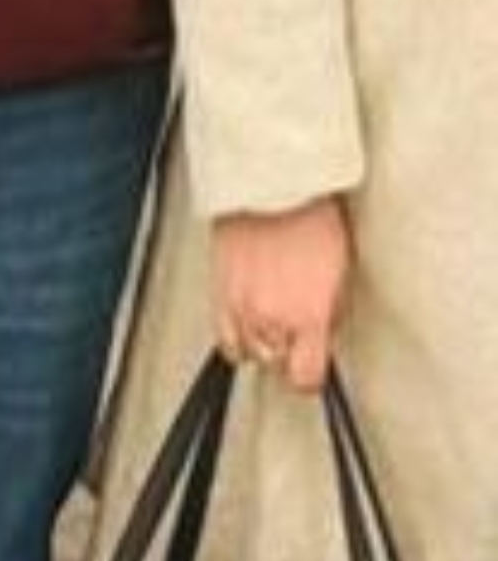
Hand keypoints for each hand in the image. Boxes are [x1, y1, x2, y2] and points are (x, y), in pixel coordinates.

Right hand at [212, 198, 350, 392]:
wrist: (270, 183)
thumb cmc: (309, 215)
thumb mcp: (340, 270)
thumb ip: (328, 312)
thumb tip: (321, 334)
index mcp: (308, 315)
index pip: (306, 378)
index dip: (311, 374)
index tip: (313, 364)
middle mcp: (272, 317)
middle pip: (277, 364)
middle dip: (289, 350)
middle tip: (296, 328)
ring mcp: (241, 306)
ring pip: (250, 352)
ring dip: (263, 341)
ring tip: (272, 318)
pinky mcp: (219, 292)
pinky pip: (224, 336)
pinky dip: (236, 336)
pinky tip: (247, 321)